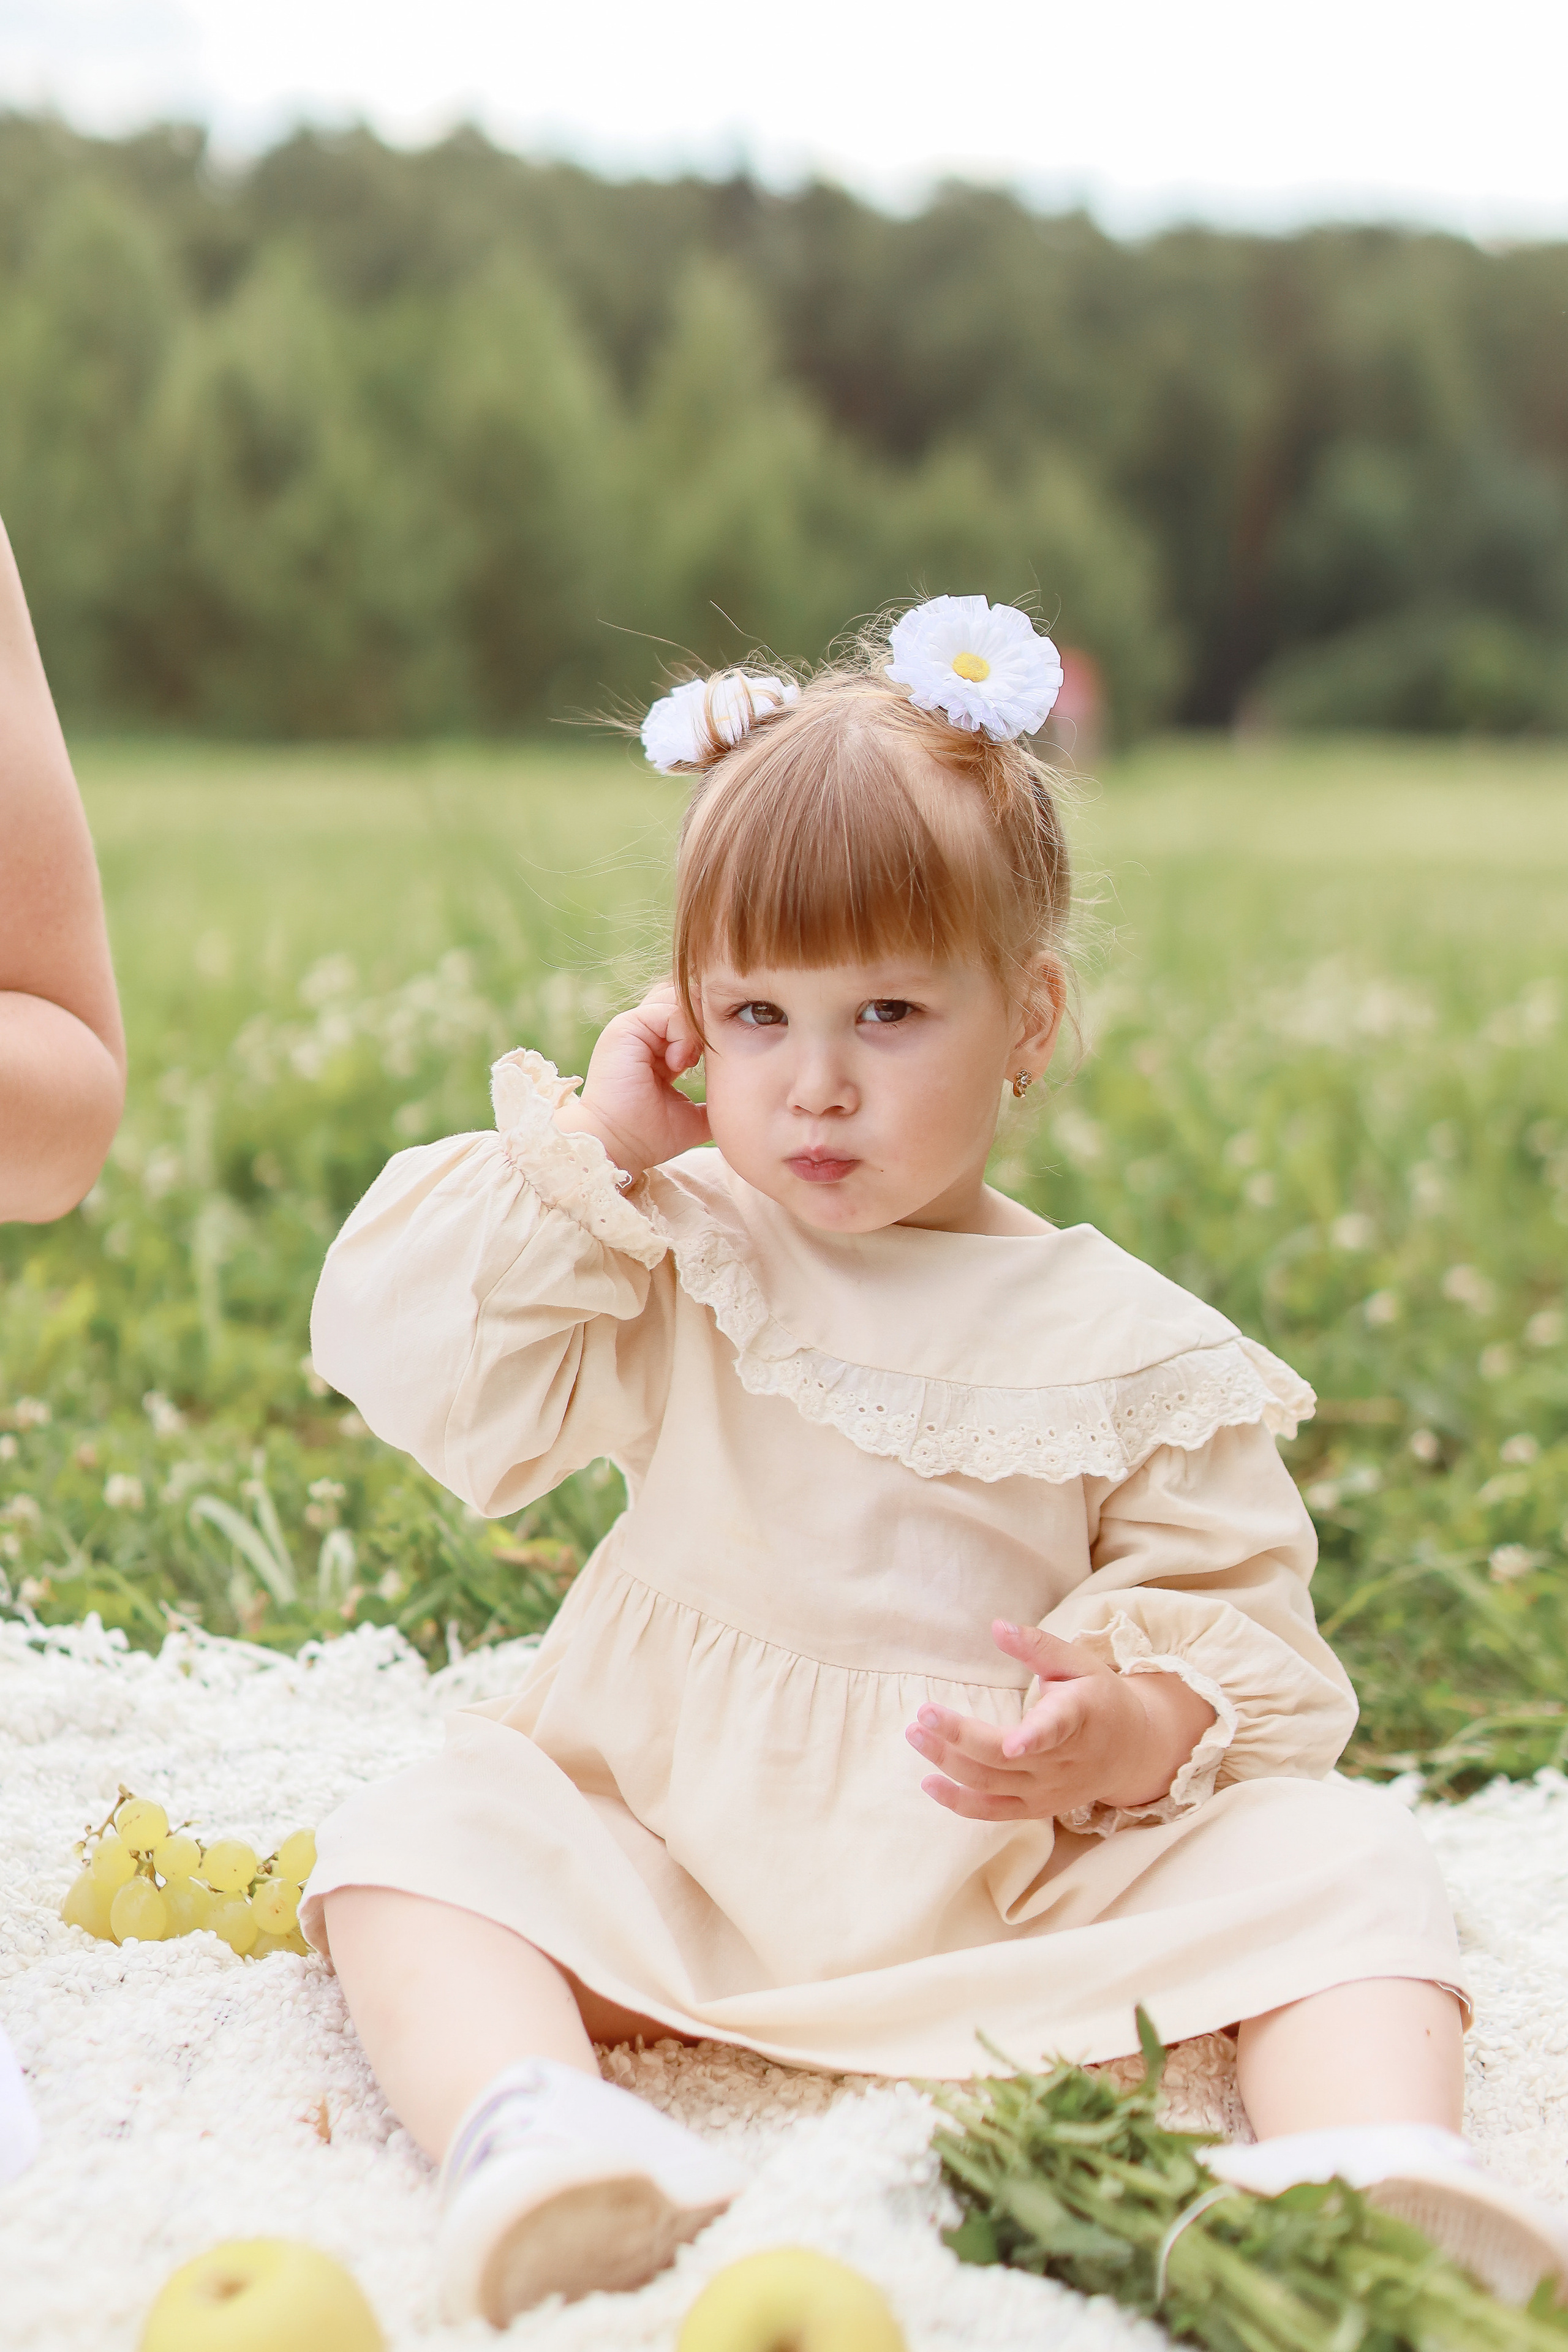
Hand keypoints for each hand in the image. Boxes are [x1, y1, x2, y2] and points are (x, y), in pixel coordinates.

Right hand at [553, 982, 709, 1181]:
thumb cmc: (649, 1136)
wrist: (619, 1145)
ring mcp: (634, 1028)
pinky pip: (667, 1010)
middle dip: (706, 1019)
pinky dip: (683, 1033)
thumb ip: (714, 1099)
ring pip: (677, 999)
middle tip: (713, 1050)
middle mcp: (644, 1033)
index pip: (690, 1015)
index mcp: (658, 1048)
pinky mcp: (626, 1028)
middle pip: (684, 998)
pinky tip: (679, 1062)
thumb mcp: (693, 1115)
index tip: (721, 1055)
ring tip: (692, 1060)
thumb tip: (745, 1099)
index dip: (711, 1027)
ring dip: (695, 1026)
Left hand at [905, 1620, 1216, 1823]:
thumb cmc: (1099, 1697)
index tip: (1012, 1743)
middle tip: (922, 1714)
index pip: (1056, 1730)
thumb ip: (1038, 1645)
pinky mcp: (1037, 1808)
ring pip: (992, 1784)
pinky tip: (928, 1783)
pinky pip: (993, 1813)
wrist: (1131, 1751)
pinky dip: (959, 1802)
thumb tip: (996, 1626)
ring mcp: (1048, 1790)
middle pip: (1004, 1758)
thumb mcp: (1078, 1662)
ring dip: (948, 1763)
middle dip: (960, 1737)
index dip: (1035, 1738)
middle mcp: (1063, 1761)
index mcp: (1079, 1717)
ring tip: (915, 1735)